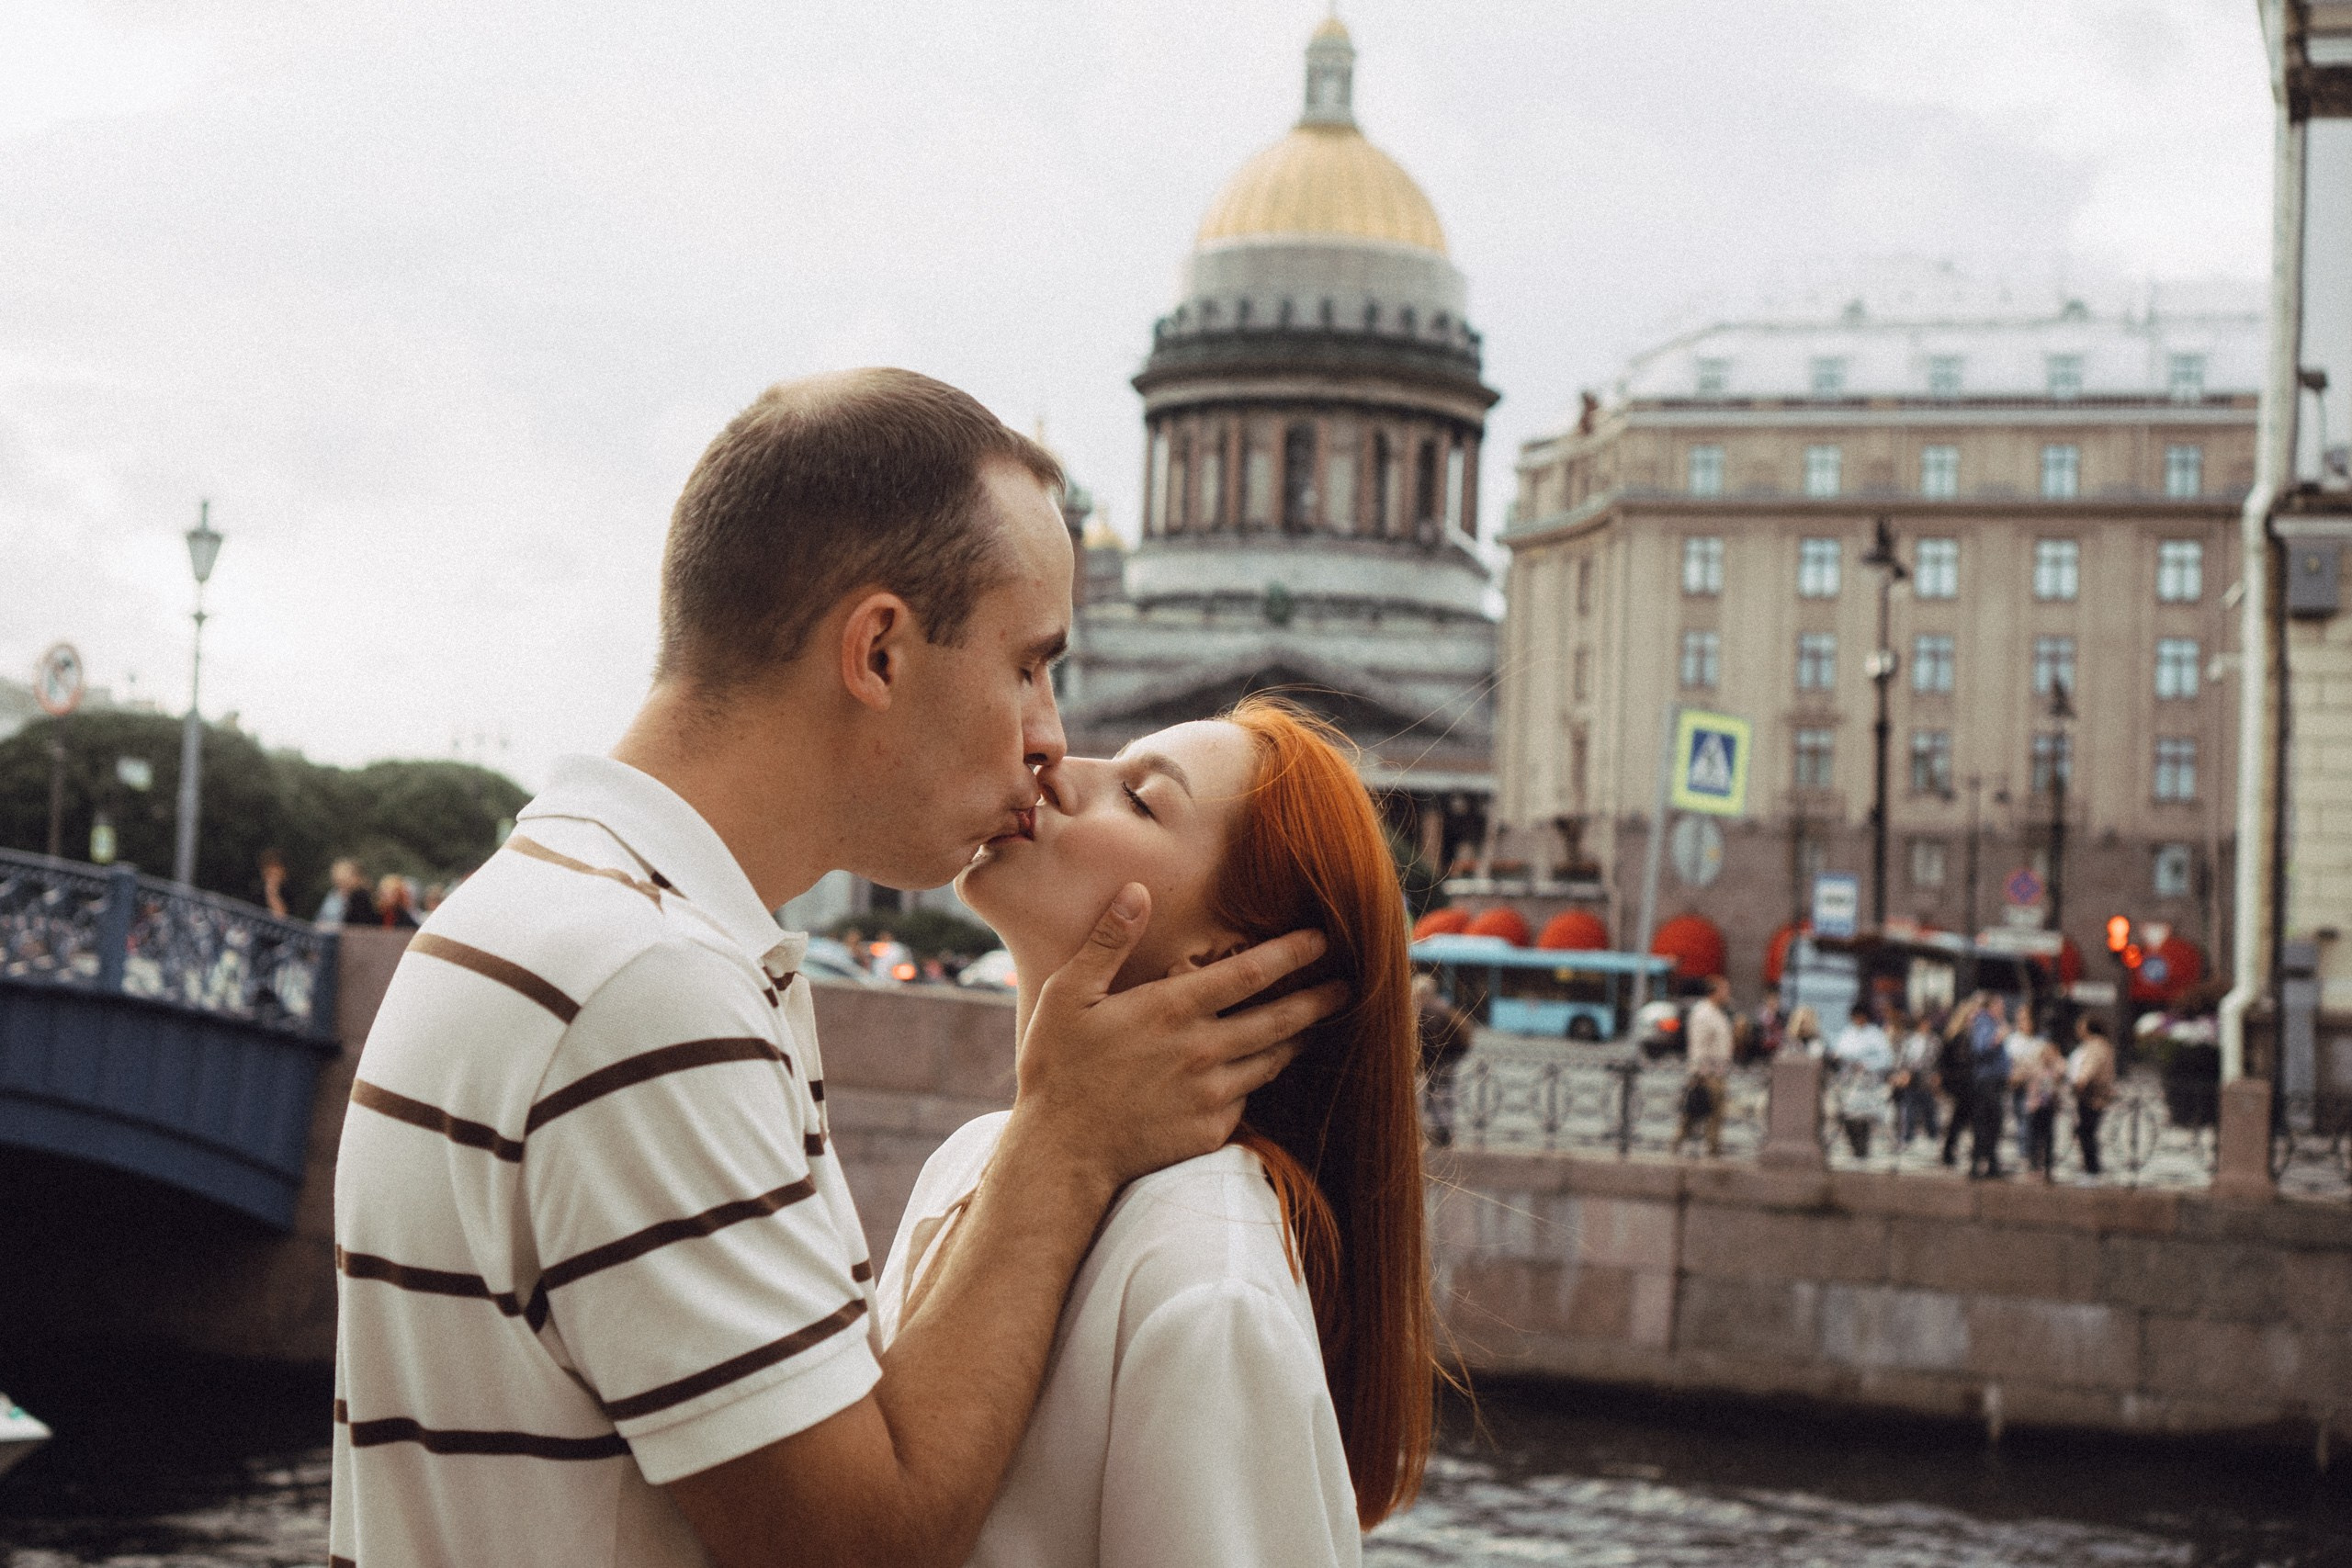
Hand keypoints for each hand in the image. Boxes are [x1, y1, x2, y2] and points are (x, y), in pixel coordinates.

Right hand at [1006, 883, 1345, 1192]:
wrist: (1061, 1153)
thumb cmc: (1057, 1067)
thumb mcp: (1067, 994)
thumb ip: (1109, 941)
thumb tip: (1138, 890)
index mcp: (1172, 1010)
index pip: (1250, 973)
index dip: (1291, 953)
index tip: (1322, 938)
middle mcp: (1203, 1050)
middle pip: (1280, 1018)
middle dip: (1319, 998)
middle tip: (1350, 985)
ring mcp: (1212, 1095)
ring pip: (1272, 1060)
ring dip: (1299, 1039)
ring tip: (1318, 1023)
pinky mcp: (1211, 1131)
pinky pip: (1247, 1098)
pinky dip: (1258, 1080)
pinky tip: (1264, 1070)